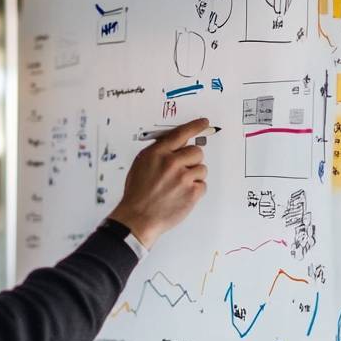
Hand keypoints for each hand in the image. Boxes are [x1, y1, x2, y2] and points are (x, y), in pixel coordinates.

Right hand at [107, 117, 209, 248]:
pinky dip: (195, 191)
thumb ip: (158, 152)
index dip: (194, 126)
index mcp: (157, 153)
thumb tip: (175, 145)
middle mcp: (171, 163)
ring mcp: (183, 178)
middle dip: (192, 161)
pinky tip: (182, 196)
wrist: (137, 218)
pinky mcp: (192, 193)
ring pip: (202, 169)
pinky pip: (203, 186)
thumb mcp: (140, 165)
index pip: (180, 134)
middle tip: (183, 172)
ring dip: (194, 177)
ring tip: (179, 187)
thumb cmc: (137, 193)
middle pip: (197, 152)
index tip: (204, 122)